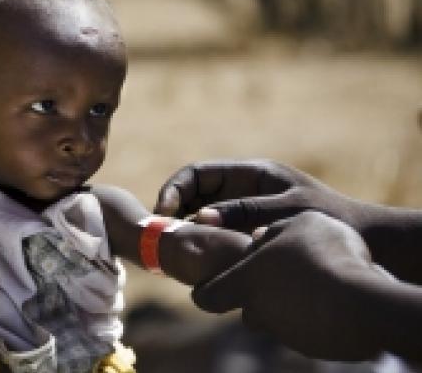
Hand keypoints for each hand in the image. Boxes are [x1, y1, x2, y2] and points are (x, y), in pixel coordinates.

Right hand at [156, 159, 368, 232]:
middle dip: (173, 210)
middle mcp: (241, 188)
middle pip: (193, 193)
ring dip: (185, 228)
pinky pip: (215, 232)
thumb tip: (202, 218)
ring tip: (173, 250)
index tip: (163, 211)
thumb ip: (245, 211)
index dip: (174, 189)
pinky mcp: (247, 230)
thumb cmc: (329, 217)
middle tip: (161, 234)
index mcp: (249, 173)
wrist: (362, 235)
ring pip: (201, 214)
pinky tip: (197, 261)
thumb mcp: (286, 210)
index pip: (197, 173)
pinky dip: (202, 243)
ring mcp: (243, 209)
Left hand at [192, 211, 393, 360]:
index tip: (207, 283)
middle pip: (247, 308)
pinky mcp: (314, 346)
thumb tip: (259, 239)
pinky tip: (336, 297)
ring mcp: (287, 333)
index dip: (205, 289)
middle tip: (279, 275)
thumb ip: (273, 230)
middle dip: (259, 294)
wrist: (364, 303)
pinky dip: (315, 315)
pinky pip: (308, 327)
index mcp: (244, 281)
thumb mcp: (299, 222)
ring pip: (279, 318)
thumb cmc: (324, 255)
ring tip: (316, 280)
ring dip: (290, 303)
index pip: (206, 297)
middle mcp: (259, 312)